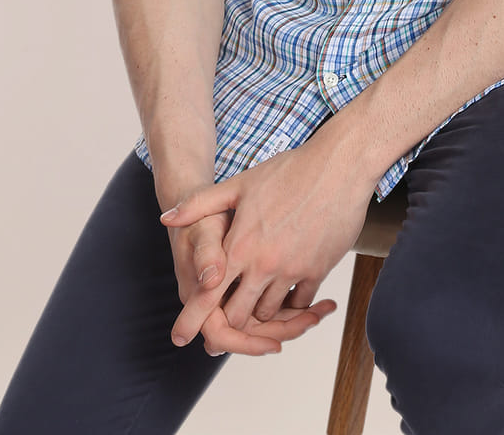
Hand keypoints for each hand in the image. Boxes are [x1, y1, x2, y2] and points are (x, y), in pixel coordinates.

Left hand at [160, 134, 372, 352]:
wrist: (338, 166)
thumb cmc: (288, 171)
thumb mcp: (239, 184)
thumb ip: (200, 204)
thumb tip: (166, 218)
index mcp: (240, 244)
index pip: (208, 293)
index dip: (192, 317)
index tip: (179, 336)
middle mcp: (264, 263)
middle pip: (238, 314)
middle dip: (229, 320)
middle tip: (224, 321)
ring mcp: (292, 269)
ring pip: (269, 312)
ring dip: (260, 310)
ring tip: (256, 301)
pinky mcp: (318, 270)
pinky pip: (300, 303)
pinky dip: (291, 303)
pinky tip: (287, 289)